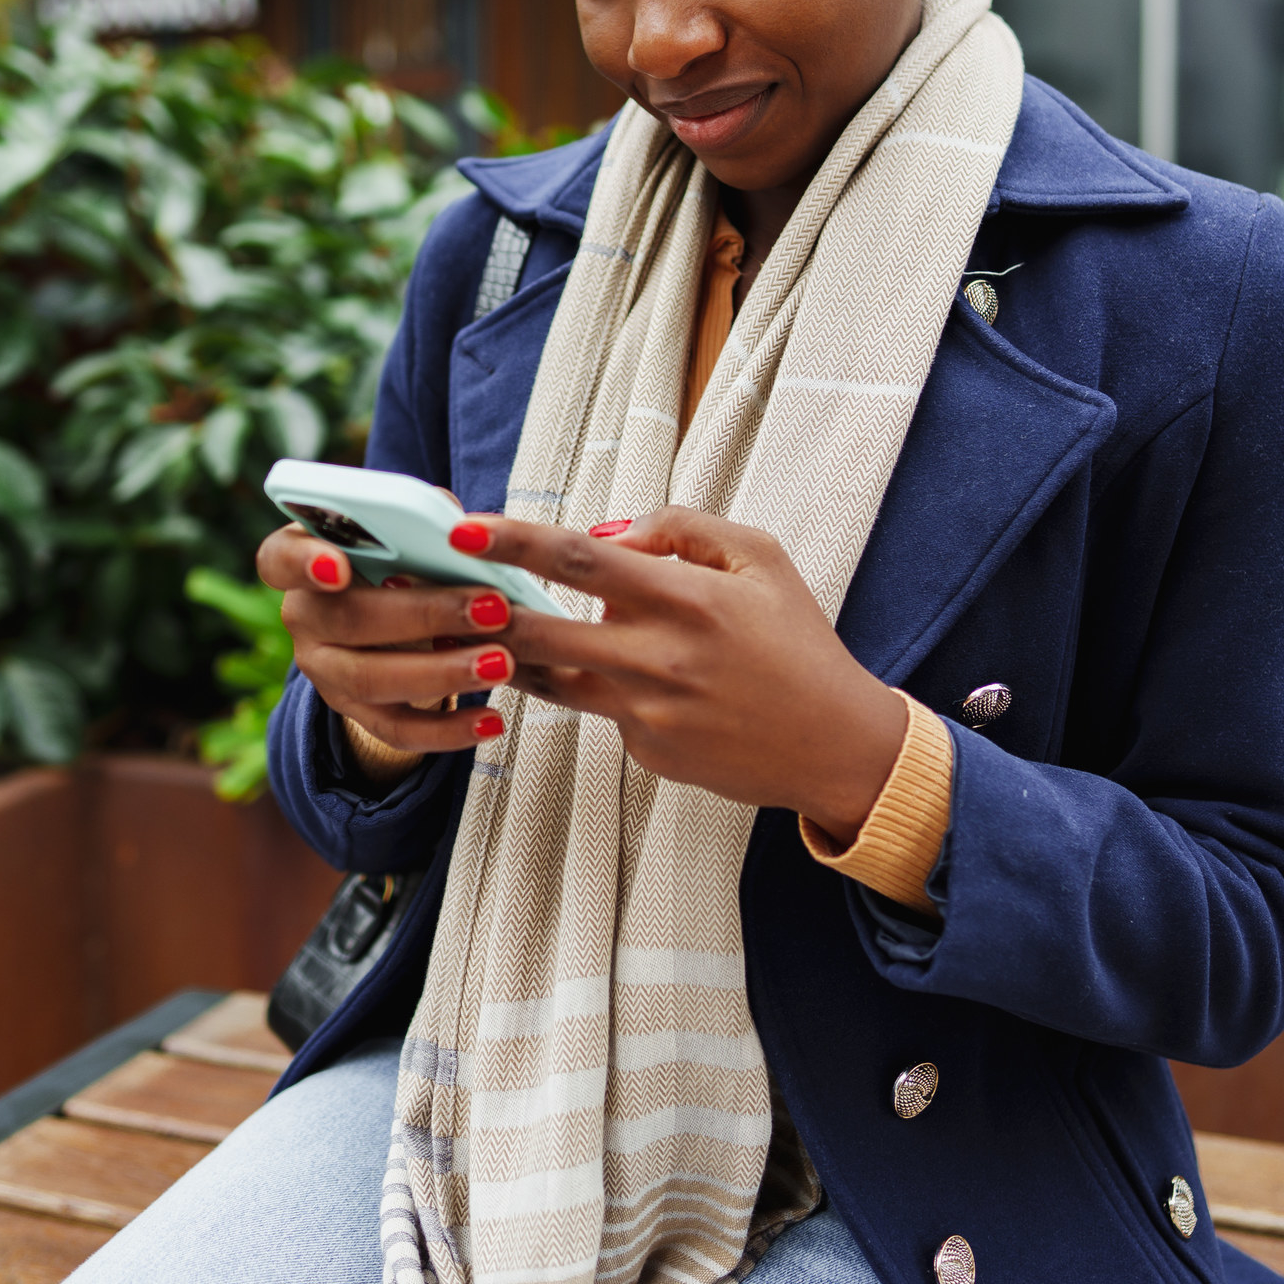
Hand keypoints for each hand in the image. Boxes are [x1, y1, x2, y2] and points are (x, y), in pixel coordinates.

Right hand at [256, 523, 517, 764]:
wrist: (393, 616)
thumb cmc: (403, 555)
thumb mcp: (406, 529)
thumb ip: (423, 519)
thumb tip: (460, 528)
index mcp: (301, 557)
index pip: (280, 559)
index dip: (304, 562)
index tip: (337, 568)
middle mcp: (302, 616)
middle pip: (347, 619)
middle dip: (425, 614)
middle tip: (493, 609)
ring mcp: (323, 669)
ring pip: (370, 680)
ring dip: (442, 672)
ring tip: (500, 663)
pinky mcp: (353, 711)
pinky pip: (393, 729)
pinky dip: (446, 730)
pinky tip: (490, 721)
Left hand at [470, 507, 907, 843]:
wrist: (836, 744)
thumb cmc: (799, 642)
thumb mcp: (759, 559)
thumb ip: (680, 531)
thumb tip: (607, 533)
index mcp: (685, 600)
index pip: (579, 561)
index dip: (514, 542)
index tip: (465, 531)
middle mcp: (657, 659)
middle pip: (541, 631)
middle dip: (486, 612)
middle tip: (447, 595)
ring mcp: (646, 713)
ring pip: (552, 681)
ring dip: (514, 656)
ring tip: (493, 633)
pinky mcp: (646, 753)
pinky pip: (605, 712)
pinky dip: (605, 691)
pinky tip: (639, 687)